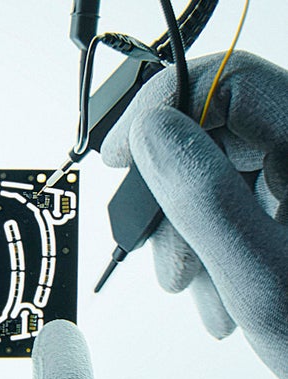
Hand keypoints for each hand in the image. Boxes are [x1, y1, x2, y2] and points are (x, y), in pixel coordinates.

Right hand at [102, 51, 287, 378]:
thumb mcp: (261, 281)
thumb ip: (204, 197)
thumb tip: (153, 131)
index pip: (232, 82)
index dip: (164, 108)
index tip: (120, 156)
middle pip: (223, 133)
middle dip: (173, 191)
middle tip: (157, 248)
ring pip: (227, 174)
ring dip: (191, 229)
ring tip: (191, 287)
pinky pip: (246, 205)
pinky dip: (216, 244)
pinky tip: (217, 291)